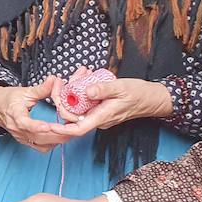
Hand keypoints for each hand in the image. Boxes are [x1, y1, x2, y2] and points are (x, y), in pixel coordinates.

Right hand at [0, 77, 70, 151]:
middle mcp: (17, 129)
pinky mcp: (26, 142)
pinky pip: (42, 147)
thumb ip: (41, 88)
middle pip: (38, 137)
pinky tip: (62, 136)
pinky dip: (53, 143)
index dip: (36, 126)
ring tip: (72, 131)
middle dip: (57, 134)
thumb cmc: (9, 99)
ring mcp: (22, 137)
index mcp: (14, 114)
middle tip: (73, 127)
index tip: (47, 126)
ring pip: (42, 144)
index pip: (23, 123)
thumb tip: (55, 80)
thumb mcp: (24, 91)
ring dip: (58, 139)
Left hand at [50, 76, 173, 137]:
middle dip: (64, 96)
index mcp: (101, 117)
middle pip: (72, 113)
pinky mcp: (99, 108)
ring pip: (78, 105)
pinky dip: (82, 89)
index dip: (61, 129)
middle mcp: (97, 119)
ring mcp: (98, 114)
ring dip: (74, 89)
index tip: (49, 125)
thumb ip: (103, 90)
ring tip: (82, 72)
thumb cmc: (139, 94)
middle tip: (65, 78)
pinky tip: (86, 75)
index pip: (77, 128)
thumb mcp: (121, 88)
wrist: (152, 98)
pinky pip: (85, 101)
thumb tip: (86, 91)